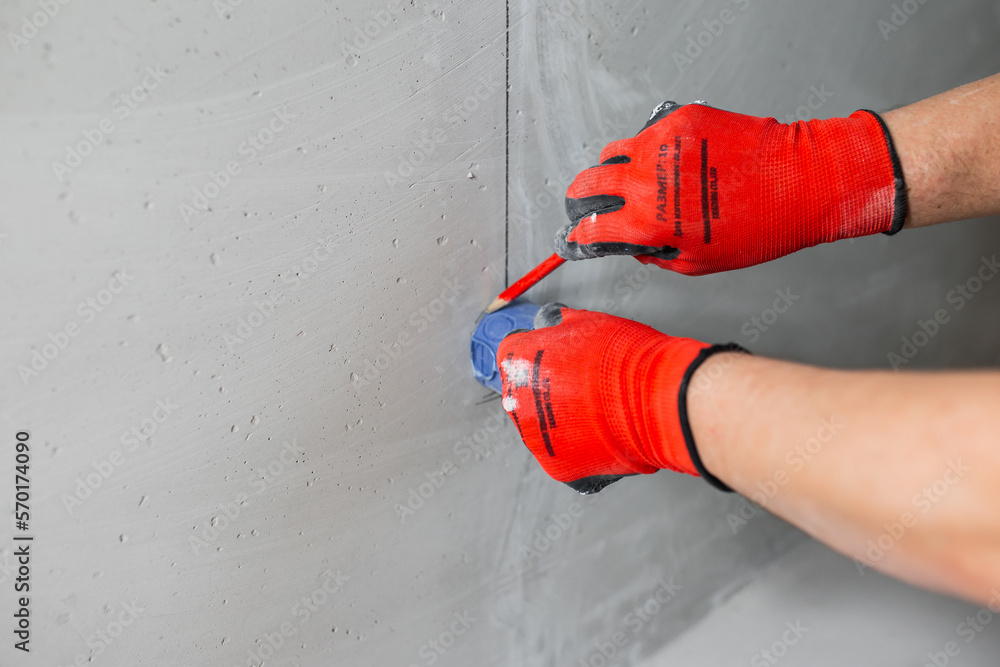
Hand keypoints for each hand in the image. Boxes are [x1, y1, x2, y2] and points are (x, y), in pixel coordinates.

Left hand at [496, 303, 741, 493]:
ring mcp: (535, 436)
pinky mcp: (557, 465)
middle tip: (580, 388)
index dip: (536, 356)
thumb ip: (561, 327)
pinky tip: (600, 435)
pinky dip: (579, 449)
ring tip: (594, 413)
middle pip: (524, 394)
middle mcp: (517, 400)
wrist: (654, 400)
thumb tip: (556, 324)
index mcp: (517, 360)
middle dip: (547, 390)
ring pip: (541, 427)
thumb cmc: (625, 358)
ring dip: (561, 422)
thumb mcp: (587, 321)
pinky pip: (563, 455)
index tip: (551, 360)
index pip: (513, 354)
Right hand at [557, 101, 906, 274]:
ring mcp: (660, 144)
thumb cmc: (757, 228)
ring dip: (614, 166)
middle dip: (583, 193)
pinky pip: (652, 132)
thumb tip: (637, 245)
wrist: (797, 183)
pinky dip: (654, 147)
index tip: (581, 233)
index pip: (592, 226)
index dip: (582, 233)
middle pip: (589, 181)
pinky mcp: (680, 119)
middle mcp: (645, 180)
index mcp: (646, 222)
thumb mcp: (699, 263)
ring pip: (615, 150)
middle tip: (587, 199)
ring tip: (629, 175)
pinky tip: (675, 159)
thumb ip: (658, 255)